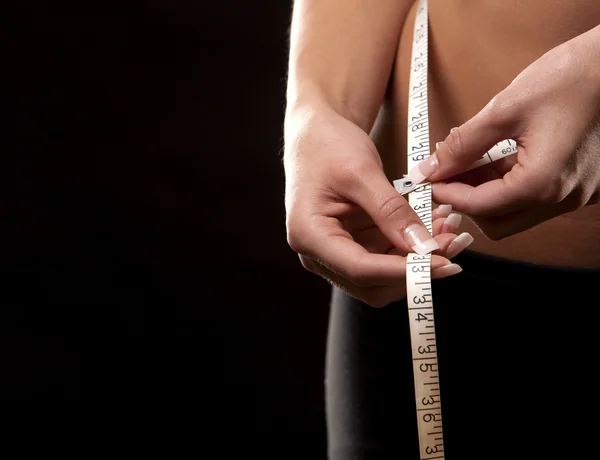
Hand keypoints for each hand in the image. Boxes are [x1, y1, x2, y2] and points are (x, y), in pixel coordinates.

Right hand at [284, 105, 470, 306]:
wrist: (316, 133)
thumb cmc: (327, 145)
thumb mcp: (361, 172)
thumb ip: (391, 211)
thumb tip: (423, 246)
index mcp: (308, 235)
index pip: (359, 268)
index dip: (402, 271)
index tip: (441, 262)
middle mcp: (317, 252)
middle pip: (371, 284)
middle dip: (414, 269)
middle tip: (452, 244)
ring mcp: (334, 251)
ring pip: (383, 276)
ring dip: (418, 259)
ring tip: (449, 230)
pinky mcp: (351, 245)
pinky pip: (385, 257)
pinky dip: (411, 247)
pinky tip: (435, 226)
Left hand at [409, 26, 599, 238]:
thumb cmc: (569, 77)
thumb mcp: (504, 109)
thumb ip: (462, 145)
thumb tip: (430, 168)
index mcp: (543, 183)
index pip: (480, 207)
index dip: (446, 193)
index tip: (427, 178)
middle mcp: (563, 198)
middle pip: (498, 222)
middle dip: (466, 200)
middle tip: (446, 172)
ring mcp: (577, 194)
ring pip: (516, 213)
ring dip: (486, 193)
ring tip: (468, 161)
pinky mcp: (582, 184)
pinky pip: (536, 198)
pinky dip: (509, 185)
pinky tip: (494, 159)